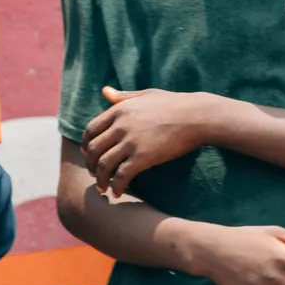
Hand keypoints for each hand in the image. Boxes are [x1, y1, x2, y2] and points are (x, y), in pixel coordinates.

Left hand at [84, 87, 217, 195]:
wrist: (197, 116)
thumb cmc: (175, 104)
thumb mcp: (146, 95)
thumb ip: (123, 96)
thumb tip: (105, 91)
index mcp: (120, 110)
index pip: (91, 130)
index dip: (87, 146)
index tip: (90, 156)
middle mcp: (121, 125)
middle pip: (94, 149)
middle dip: (91, 165)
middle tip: (95, 175)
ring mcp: (131, 142)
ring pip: (104, 165)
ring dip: (100, 180)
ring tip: (103, 188)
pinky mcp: (143, 157)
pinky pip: (121, 176)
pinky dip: (116, 187)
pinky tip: (118, 193)